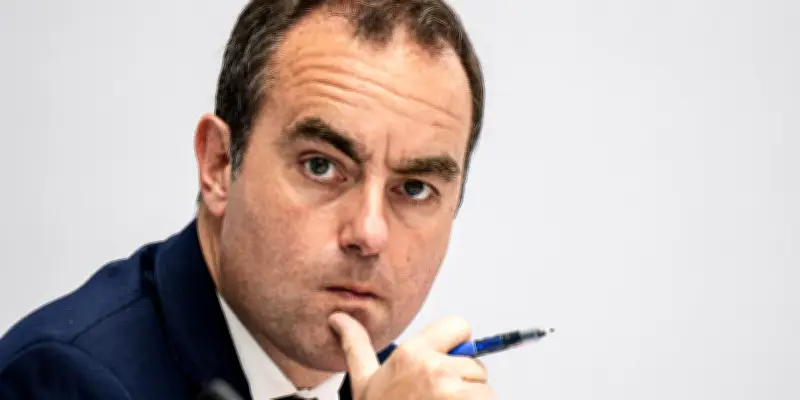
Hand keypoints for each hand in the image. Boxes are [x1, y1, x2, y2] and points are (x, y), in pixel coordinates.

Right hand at [329, 312, 494, 399]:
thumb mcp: (362, 381)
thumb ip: (355, 346)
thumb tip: (338, 318)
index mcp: (411, 352)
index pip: (459, 326)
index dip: (457, 347)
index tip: (444, 367)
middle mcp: (434, 367)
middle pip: (475, 363)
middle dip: (464, 383)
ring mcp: (452, 391)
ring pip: (484, 389)